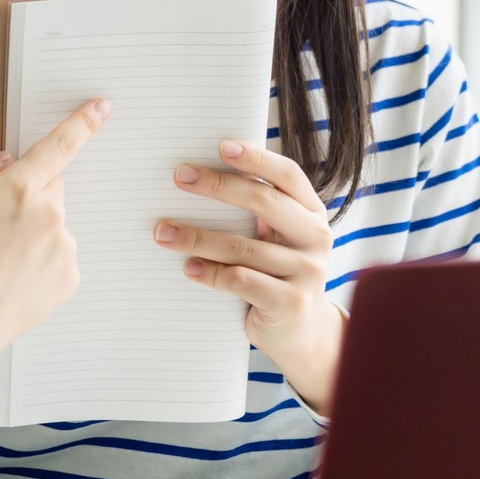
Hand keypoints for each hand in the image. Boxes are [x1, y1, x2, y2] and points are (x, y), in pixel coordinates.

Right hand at [0, 98, 112, 390]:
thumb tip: (7, 164)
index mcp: (18, 190)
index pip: (58, 146)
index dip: (82, 123)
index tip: (102, 106)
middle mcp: (50, 215)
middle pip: (48, 186)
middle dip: (25, 194)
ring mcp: (63, 248)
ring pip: (52, 222)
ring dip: (31, 230)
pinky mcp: (69, 276)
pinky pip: (56, 253)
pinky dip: (38, 259)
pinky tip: (10, 276)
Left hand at [154, 138, 344, 410]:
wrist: (303, 332)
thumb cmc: (279, 274)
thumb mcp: (280, 239)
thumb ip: (261, 212)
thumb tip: (204, 175)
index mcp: (313, 213)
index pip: (288, 176)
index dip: (257, 159)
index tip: (221, 146)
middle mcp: (316, 238)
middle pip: (265, 203)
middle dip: (217, 186)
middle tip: (180, 177)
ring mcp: (307, 272)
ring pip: (244, 246)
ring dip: (197, 237)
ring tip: (162, 231)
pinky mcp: (289, 302)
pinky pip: (241, 281)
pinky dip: (209, 273)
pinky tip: (187, 268)